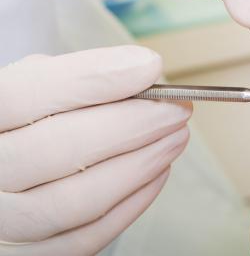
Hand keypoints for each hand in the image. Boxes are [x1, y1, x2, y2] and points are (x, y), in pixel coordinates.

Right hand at [0, 46, 191, 254]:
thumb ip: (81, 77)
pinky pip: (86, 238)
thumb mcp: (39, 87)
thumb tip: (144, 68)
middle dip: (135, 124)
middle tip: (177, 110)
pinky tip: (157, 171)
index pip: (27, 93)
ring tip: (175, 137)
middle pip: (61, 148)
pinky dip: (132, 202)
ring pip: (78, 200)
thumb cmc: (30, 122)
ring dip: (142, 164)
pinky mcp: (29, 254)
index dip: (95, 78)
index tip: (150, 67)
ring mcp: (2, 220)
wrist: (9, 171)